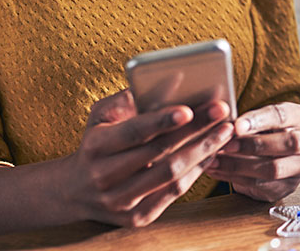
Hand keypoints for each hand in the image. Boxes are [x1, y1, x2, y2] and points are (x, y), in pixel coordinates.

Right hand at [60, 89, 234, 227]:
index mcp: (95, 146)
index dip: (161, 121)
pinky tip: (212, 153)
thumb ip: (128, 99)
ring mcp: (120, 200)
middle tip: (222, 111)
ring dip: (203, 151)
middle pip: (159, 153)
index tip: (188, 109)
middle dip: (196, 130)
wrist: (74, 191)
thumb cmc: (96, 143)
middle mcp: (105, 176)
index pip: (133, 133)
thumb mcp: (101, 116)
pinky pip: (173, 193)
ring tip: (225, 131)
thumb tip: (166, 82)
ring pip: (170, 175)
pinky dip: (196, 172)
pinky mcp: (135, 217)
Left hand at [204, 102, 299, 201]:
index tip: (236, 125)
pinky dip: (236, 178)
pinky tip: (219, 171)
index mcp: (298, 116)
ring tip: (216, 161)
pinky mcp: (288, 187)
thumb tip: (226, 127)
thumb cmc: (258, 132)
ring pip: (274, 168)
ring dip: (241, 165)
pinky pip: (262, 185)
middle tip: (227, 145)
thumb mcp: (254, 120)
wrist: (264, 156)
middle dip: (254, 145)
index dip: (259, 120)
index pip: (282, 116)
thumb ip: (244, 122)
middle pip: (288, 143)